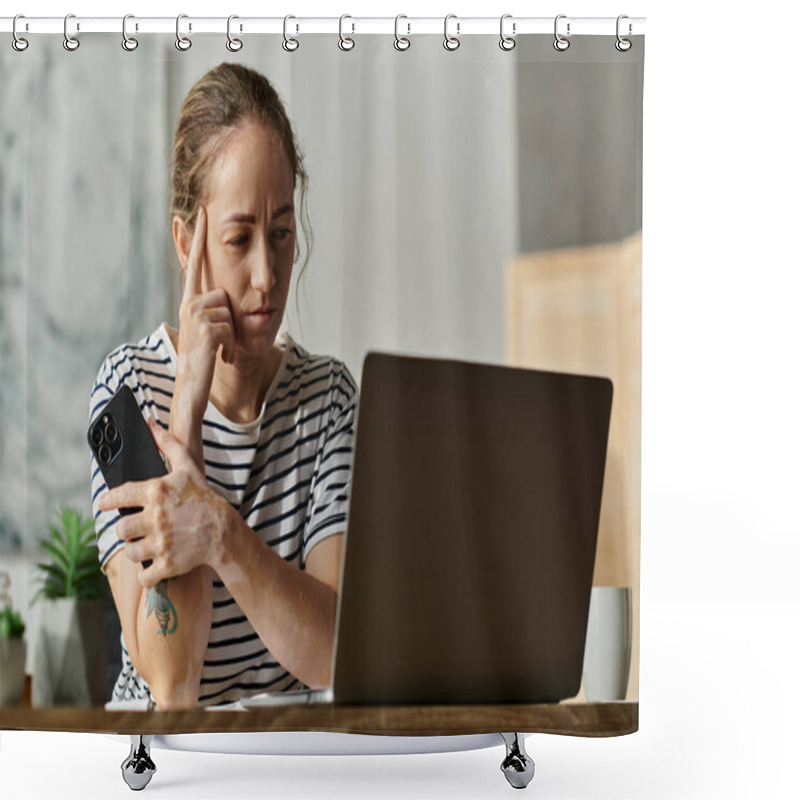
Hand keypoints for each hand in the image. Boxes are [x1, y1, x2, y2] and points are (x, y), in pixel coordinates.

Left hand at [97, 419, 227, 587]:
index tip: (103, 504)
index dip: (107, 500)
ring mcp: (161, 543)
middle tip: (136, 527)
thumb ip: (167, 444)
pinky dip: (148, 573)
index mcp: (156, 492)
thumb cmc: (202, 497)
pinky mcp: (167, 564)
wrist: (224, 530)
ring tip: (146, 544)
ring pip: (130, 552)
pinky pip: (145, 575)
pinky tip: (154, 564)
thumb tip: (150, 423)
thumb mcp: (187, 467)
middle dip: (127, 529)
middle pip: (121, 528)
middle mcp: (155, 517)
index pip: (119, 496)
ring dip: (136, 549)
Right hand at [175, 206, 234, 422]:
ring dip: (230, 337)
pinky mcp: (206, 327)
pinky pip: (231, 328)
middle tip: (217, 344)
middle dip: (228, 322)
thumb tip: (221, 298)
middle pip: (223, 294)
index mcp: (190, 302)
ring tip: (218, 351)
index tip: (202, 211)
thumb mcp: (207, 331)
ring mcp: (196, 315)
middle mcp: (189, 304)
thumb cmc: (202, 360)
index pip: (195, 264)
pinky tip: (221, 357)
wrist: (192, 386)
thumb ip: (212, 311)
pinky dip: (231, 346)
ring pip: (229, 312)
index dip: (198, 238)